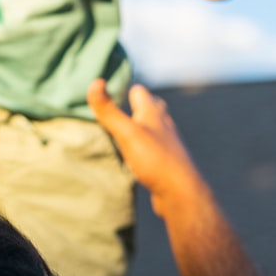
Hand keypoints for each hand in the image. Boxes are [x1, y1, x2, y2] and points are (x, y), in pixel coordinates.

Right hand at [87, 79, 203, 215]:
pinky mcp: (166, 163)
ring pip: (154, 129)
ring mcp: (166, 145)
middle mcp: (163, 126)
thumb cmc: (155, 159)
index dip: (129, 89)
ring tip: (128, 130)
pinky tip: (137, 156)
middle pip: (151, 109)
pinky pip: (154, 149)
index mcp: (153, 114)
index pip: (140, 93)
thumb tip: (94, 82)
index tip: (115, 88)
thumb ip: (109, 111)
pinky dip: (144, 147)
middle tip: (123, 107)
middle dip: (138, 106)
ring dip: (142, 127)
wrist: (181, 194)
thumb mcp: (127, 133)